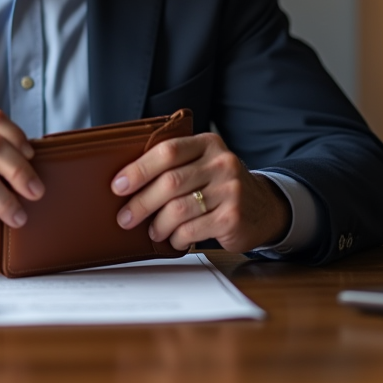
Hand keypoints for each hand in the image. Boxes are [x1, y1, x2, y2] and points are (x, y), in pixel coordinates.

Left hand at [111, 133, 289, 251]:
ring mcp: (230, 190)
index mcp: (208, 144)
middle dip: (141, 203)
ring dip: (158, 224)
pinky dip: (177, 237)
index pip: (168, 151)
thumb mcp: (203, 165)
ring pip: (179, 209)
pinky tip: (174, 238)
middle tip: (125, 218)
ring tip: (152, 231)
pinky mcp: (233, 217)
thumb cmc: (219, 186)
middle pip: (170, 182)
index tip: (118, 185)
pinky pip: (193, 229)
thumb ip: (174, 165)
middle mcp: (222, 163)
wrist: (264, 207)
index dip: (139, 169)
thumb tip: (126, 183)